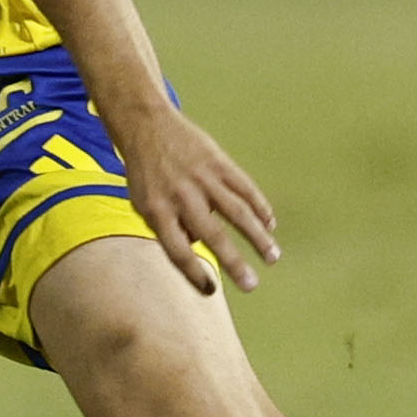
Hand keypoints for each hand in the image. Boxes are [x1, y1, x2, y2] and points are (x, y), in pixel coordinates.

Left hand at [109, 101, 280, 295]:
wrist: (147, 126)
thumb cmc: (146, 174)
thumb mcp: (144, 204)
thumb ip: (168, 229)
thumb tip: (197, 250)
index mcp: (157, 211)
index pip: (177, 251)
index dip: (193, 273)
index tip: (209, 291)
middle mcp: (181, 196)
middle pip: (212, 235)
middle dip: (234, 262)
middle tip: (252, 285)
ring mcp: (202, 177)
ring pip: (236, 211)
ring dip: (257, 236)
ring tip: (273, 257)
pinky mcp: (218, 162)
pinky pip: (244, 187)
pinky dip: (259, 206)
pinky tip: (270, 224)